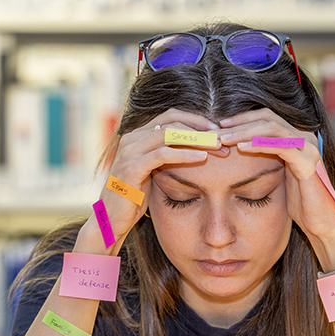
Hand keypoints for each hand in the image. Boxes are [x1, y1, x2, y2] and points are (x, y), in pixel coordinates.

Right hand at [95, 109, 217, 249]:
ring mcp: (130, 151)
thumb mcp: (153, 172)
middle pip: (172, 120)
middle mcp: (131, 137)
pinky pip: (163, 154)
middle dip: (200, 128)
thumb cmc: (134, 198)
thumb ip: (167, 157)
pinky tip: (202, 157)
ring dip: (197, 139)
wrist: (111, 219)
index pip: (170, 116)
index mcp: (137, 135)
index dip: (196, 120)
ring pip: (169, 134)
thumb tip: (197, 148)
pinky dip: (185, 153)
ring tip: (218, 146)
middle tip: (222, 138)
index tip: (217, 130)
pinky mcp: (131, 167)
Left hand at [219, 109, 334, 270]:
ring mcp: (308, 148)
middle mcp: (305, 137)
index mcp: (297, 137)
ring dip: (245, 131)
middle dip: (240, 122)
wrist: (320, 224)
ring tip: (225, 138)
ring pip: (272, 128)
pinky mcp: (308, 163)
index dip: (242, 118)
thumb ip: (265, 159)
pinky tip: (242, 148)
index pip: (267, 117)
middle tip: (217, 130)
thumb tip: (237, 149)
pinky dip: (259, 145)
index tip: (220, 126)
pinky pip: (281, 146)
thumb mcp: (278, 175)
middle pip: (268, 118)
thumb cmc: (298, 202)